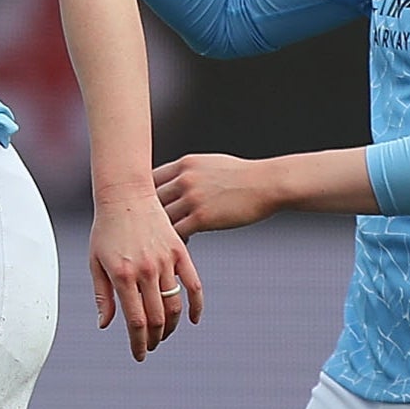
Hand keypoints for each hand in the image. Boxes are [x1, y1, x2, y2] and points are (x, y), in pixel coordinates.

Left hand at [88, 188, 202, 360]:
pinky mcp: (180, 252)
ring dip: (170, 327)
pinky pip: (194, 285)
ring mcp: (165, 261)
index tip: (139, 355)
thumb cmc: (104, 230)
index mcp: (122, 275)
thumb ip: (102, 295)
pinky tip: (192, 319)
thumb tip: (106, 325)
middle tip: (149, 346)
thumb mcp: (95, 262)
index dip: (138, 343)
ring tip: (163, 335)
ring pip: (175, 306)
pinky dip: (196, 306)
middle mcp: (146, 271)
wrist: (124, 195)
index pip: (136, 321)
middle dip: (154, 339)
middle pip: (157, 319)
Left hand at [155, 153, 278, 236]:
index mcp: (184, 164)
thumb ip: (189, 171)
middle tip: (143, 226)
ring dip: (159, 230)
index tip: (142, 205)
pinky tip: (179, 245)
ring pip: (162, 217)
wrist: (267, 184)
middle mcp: (184, 179)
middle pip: (151, 198)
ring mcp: (192, 198)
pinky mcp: (202, 217)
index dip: (144, 193)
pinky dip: (175, 240)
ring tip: (158, 240)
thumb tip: (175, 179)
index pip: (150, 177)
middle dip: (145, 213)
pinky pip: (178, 232)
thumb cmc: (241, 175)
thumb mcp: (210, 163)